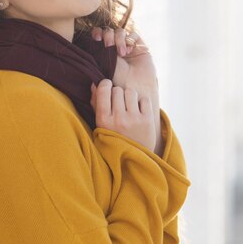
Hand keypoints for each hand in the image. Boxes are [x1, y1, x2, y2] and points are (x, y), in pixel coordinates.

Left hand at [90, 26, 157, 90]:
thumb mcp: (102, 66)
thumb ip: (97, 53)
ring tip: (122, 53)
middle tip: (109, 46)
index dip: (97, 33)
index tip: (97, 38)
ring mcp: (127, 47)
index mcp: (103, 53)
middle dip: (108, 36)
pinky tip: (129, 51)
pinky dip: (130, 40)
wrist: (135, 88)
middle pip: (109, 31)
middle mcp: (115, 48)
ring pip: (120, 32)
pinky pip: (133, 35)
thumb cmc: (116, 81)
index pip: (98, 35)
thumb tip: (92, 38)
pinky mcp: (139, 46)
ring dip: (119, 39)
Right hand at [91, 27, 163, 155]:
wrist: (133, 160)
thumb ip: (96, 104)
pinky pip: (144, 99)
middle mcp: (118, 119)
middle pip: (117, 90)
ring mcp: (134, 119)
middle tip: (119, 104)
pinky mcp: (147, 120)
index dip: (105, 84)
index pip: (103, 90)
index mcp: (103, 121)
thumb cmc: (114, 139)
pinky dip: (142, 103)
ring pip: (130, 92)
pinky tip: (138, 112)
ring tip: (129, 107)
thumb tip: (95, 83)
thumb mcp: (100, 125)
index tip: (107, 86)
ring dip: (129, 96)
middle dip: (118, 93)